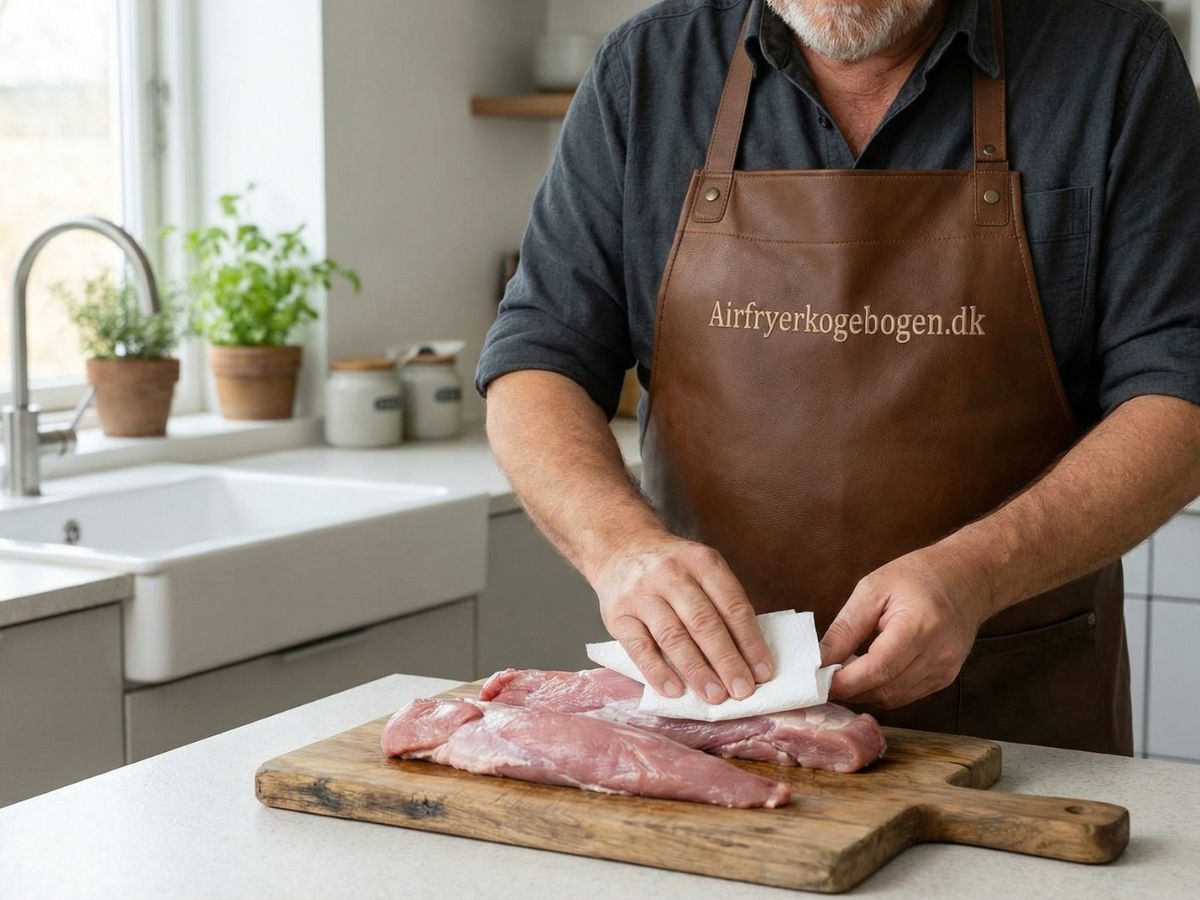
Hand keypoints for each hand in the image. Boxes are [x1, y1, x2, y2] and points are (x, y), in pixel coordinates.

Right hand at [589, 531, 774, 703]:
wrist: (620, 547)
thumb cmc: (670, 568)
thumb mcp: (700, 568)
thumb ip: (720, 603)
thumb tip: (746, 656)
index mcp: (701, 562)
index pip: (732, 605)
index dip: (750, 641)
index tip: (762, 672)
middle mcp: (671, 574)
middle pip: (704, 622)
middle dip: (727, 661)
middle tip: (742, 690)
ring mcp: (642, 594)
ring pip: (673, 636)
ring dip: (697, 671)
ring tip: (714, 696)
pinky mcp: (618, 614)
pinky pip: (639, 648)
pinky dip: (658, 672)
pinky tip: (674, 690)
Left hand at [819, 544, 995, 708]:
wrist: (967, 578)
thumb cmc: (917, 576)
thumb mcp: (872, 589)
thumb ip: (845, 628)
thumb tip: (819, 659)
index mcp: (920, 627)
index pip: (879, 668)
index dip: (845, 682)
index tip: (817, 682)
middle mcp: (938, 655)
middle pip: (885, 689)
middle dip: (849, 690)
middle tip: (821, 680)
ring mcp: (945, 670)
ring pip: (894, 698)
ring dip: (864, 692)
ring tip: (841, 674)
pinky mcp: (945, 678)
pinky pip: (906, 695)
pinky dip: (881, 690)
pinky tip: (866, 675)